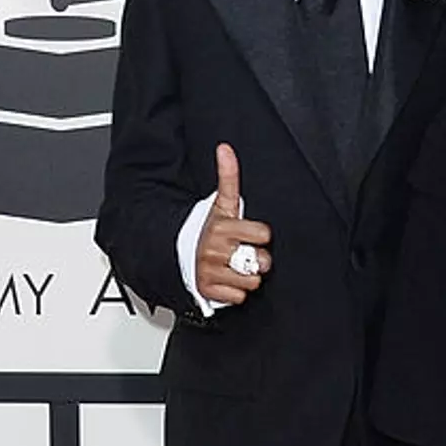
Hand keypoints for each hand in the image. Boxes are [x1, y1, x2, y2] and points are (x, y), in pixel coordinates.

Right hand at [195, 143, 271, 304]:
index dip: (259, 235)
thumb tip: (225, 148)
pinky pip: (239, 297)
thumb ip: (228, 177)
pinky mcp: (208, 290)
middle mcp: (215, 249)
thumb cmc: (210, 230)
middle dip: (255, 259)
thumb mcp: (221, 204)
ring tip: (233, 266)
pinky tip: (226, 280)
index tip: (249, 234)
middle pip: (260, 261)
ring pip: (251, 281)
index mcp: (222, 226)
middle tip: (242, 254)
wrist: (182, 254)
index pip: (263, 234)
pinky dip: (235, 292)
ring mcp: (211, 271)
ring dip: (246, 277)